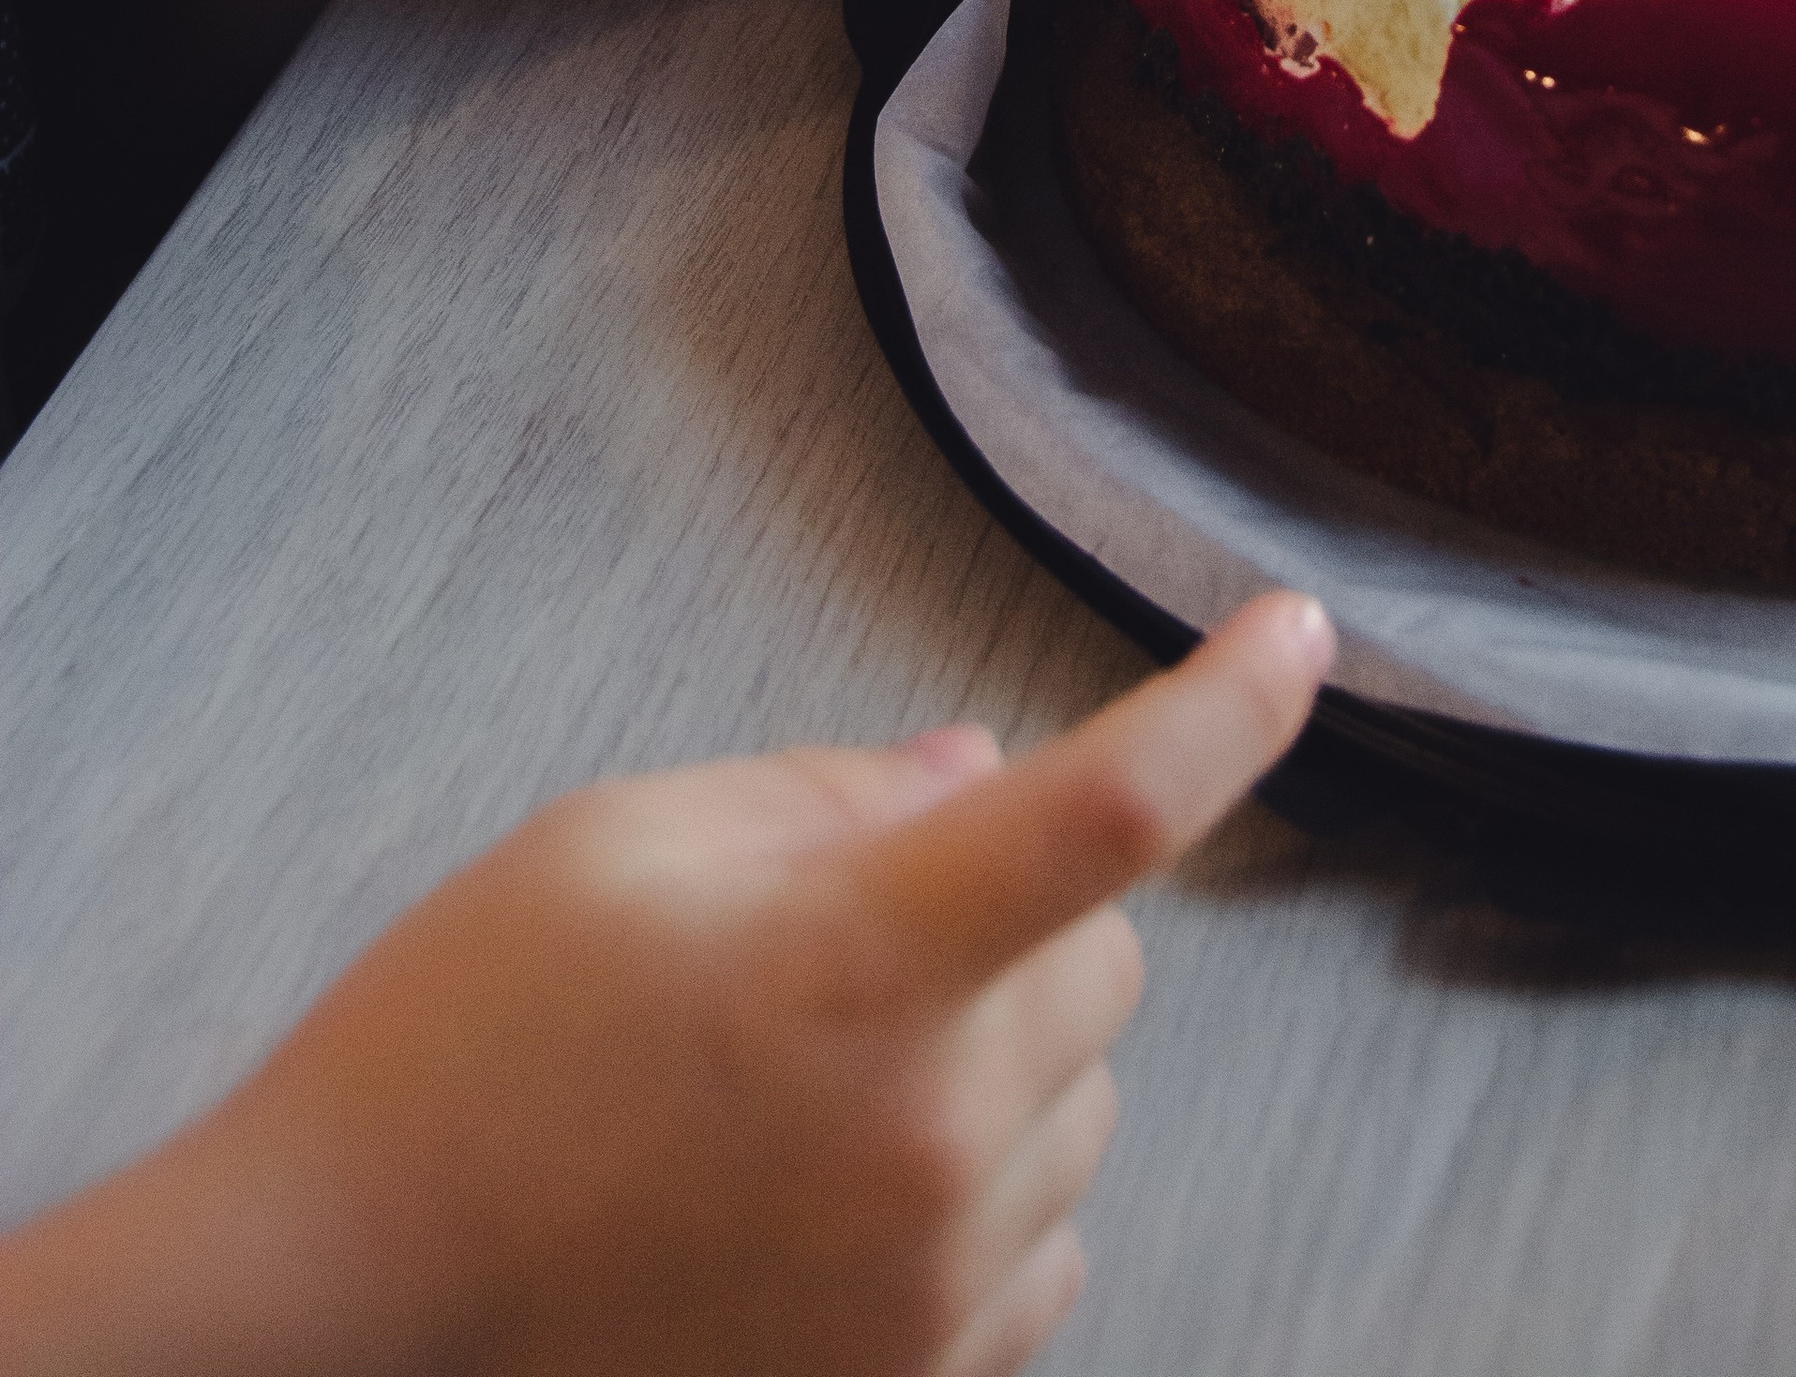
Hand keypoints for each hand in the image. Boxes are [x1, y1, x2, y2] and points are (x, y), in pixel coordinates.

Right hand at [0, 591, 1334, 1376]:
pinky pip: (1046, 1238)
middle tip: (840, 930)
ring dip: (1001, 1053)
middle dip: (1017, 913)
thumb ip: (836, 795)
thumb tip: (987, 769)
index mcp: (861, 959)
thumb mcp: (628, 842)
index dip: (1229, 711)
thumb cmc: (466, 1044)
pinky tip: (828, 1183)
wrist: (348, 1315)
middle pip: (1104, 959)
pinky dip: (984, 1184)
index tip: (1302, 631)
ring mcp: (933, 1279)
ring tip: (799, 1079)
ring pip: (1082, 1096)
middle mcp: (935, 1130)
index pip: (1112, 810)